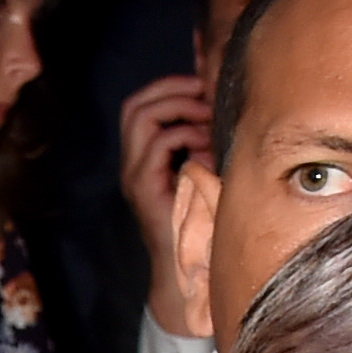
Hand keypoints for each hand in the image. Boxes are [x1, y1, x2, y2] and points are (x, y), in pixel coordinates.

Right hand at [119, 71, 215, 337]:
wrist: (185, 266)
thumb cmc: (201, 219)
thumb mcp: (203, 169)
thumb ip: (202, 140)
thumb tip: (219, 104)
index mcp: (142, 157)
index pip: (138, 106)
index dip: (166, 87)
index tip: (200, 86)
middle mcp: (132, 164)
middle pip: (133, 105)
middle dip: (171, 89)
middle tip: (203, 92)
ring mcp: (135, 175)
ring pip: (141, 118)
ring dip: (179, 109)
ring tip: (206, 117)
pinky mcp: (145, 187)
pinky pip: (159, 144)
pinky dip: (185, 135)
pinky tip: (207, 146)